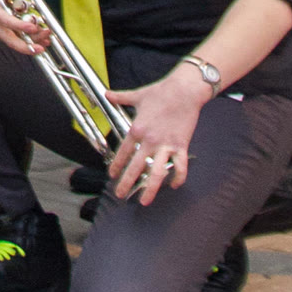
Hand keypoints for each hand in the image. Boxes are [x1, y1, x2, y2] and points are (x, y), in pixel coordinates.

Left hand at [103, 68, 207, 204]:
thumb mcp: (137, 95)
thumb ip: (121, 97)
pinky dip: (178, 178)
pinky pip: (180, 166)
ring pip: (157, 172)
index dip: (117, 165)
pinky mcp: (181, 146)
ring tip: (145, 201)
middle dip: (127, 183)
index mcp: (137, 128)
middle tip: (120, 194)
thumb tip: (107, 94)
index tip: (112, 175)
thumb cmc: (160, 91)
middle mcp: (149, 140)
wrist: (184, 90)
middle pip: (136, 167)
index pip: (123, 152)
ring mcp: (166, 145)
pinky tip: (174, 185)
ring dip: (150, 189)